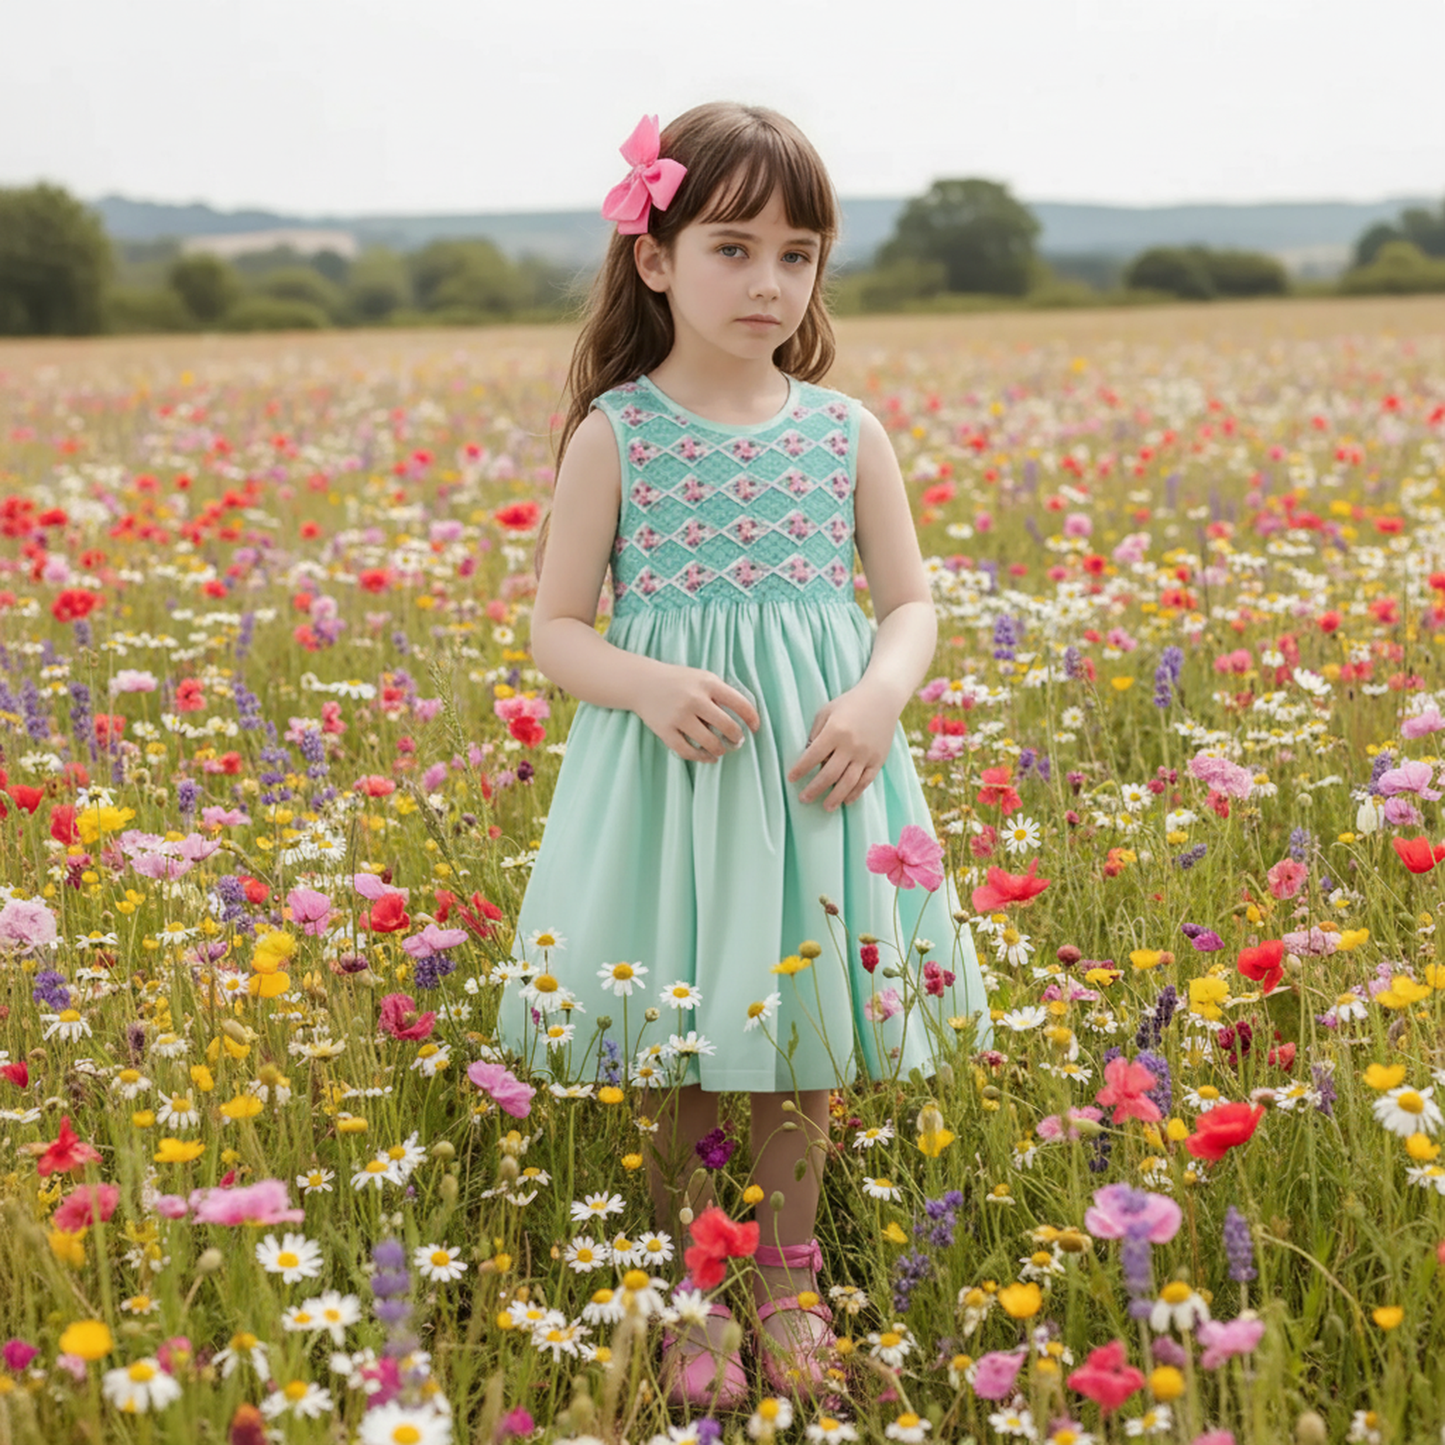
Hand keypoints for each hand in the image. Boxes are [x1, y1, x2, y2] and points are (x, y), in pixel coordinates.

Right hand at [633, 663, 760, 763]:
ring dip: (720, 750)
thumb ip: (722, 694)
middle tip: (737, 741)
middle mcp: (694, 699)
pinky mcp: (665, 730)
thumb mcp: (703, 678)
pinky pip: (688, 751)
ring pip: (709, 742)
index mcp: (708, 683)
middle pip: (727, 726)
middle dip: (737, 738)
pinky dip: (702, 758)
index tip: (755, 728)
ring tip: (722, 750)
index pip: (740, 703)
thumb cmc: (680, 681)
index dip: (752, 718)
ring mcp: (678, 716)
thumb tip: (744, 718)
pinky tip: (708, 757)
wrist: (643, 682)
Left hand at [787, 681, 897, 810]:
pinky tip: (846, 800)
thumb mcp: (826, 712)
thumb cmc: (849, 704)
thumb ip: (815, 734)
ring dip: (835, 797)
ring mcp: (866, 754)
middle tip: (804, 799)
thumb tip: (807, 758)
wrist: (882, 698)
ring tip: (825, 807)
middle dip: (814, 789)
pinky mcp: (878, 759)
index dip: (800, 769)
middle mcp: (851, 745)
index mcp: (835, 731)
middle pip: (830, 774)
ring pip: (848, 782)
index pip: (813, 756)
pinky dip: (855, 793)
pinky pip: (866, 781)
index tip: (791, 779)